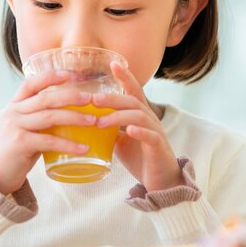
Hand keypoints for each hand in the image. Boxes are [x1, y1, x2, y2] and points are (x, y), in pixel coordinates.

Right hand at [0, 70, 97, 194]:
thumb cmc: (17, 148)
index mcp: (15, 104)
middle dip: (70, 96)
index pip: (31, 83)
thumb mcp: (25, 127)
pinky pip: (49, 141)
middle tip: (90, 99)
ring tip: (93, 121)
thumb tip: (73, 111)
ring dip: (74, 118)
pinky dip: (69, 144)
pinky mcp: (20, 144)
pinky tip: (83, 148)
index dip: (50, 76)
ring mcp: (15, 127)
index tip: (70, 74)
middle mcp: (13, 112)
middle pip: (45, 98)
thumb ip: (40, 117)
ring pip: (49, 117)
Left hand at [92, 62, 184, 190]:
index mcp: (140, 115)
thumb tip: (84, 120)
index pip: (133, 90)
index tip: (112, 63)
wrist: (161, 183)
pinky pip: (150, 136)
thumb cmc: (140, 158)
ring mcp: (156, 132)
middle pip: (132, 101)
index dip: (125, 76)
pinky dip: (139, 132)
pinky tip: (128, 131)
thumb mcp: (119, 140)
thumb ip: (108, 128)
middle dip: (112, 99)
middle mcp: (150, 119)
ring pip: (139, 116)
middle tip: (93, 100)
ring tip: (100, 122)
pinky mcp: (159, 148)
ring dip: (118, 117)